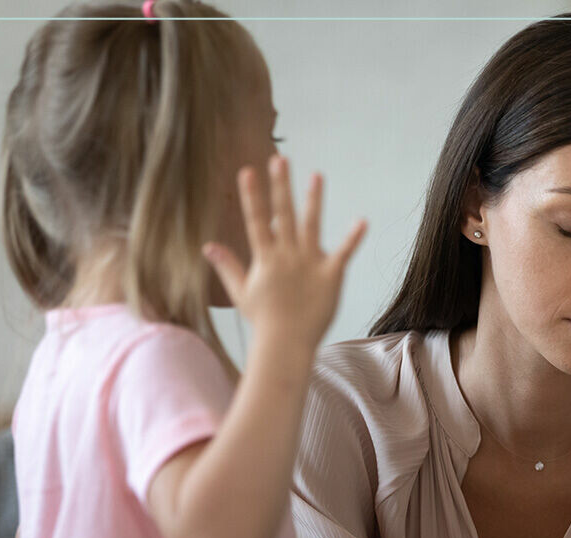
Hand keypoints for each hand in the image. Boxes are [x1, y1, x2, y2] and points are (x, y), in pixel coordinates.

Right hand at [203, 155, 366, 351]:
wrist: (286, 345)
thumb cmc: (264, 321)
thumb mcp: (241, 291)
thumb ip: (227, 265)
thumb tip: (207, 247)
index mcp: (266, 258)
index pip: (256, 220)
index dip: (252, 195)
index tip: (248, 171)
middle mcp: (286, 256)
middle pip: (283, 215)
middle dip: (281, 186)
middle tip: (280, 159)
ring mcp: (309, 264)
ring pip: (312, 226)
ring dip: (313, 200)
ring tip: (316, 176)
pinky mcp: (330, 276)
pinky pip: (343, 253)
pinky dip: (353, 238)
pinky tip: (363, 221)